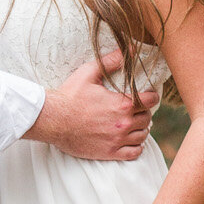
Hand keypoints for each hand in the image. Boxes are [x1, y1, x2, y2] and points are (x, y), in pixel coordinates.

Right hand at [25, 51, 153, 161]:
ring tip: (133, 124)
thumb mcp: (89, 73)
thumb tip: (128, 50)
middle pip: (147, 118)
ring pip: (143, 136)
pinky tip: (130, 140)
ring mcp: (117, 139)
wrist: (53, 120)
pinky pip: (134, 153)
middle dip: (143, 112)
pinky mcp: (110, 152)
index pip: (151, 101)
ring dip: (141, 129)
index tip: (147, 96)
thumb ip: (110, 61)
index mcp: (122, 104)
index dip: (151, 97)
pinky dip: (136, 147)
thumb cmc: (69, 96)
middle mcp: (123, 123)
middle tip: (136, 109)